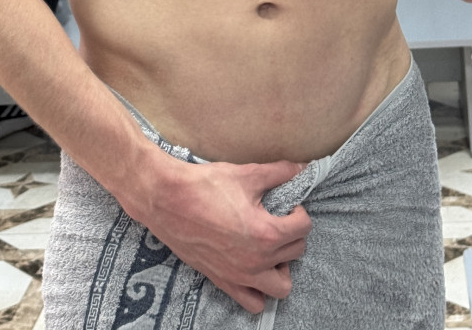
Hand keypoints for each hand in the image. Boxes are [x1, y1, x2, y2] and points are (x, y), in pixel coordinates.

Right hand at [136, 156, 312, 313]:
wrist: (167, 200)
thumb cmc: (206, 186)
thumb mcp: (247, 174)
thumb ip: (279, 172)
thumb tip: (302, 168)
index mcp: (265, 234)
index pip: (303, 228)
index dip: (299, 211)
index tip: (287, 204)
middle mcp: (256, 261)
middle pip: (296, 253)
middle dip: (292, 234)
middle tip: (278, 218)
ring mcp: (239, 276)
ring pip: (281, 287)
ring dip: (282, 267)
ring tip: (270, 246)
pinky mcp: (223, 282)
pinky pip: (253, 302)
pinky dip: (259, 290)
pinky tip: (253, 266)